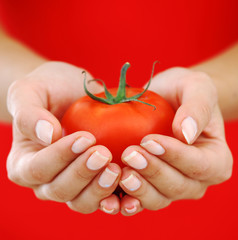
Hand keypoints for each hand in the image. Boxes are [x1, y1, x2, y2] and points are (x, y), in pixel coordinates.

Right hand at [7, 61, 120, 213]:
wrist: (70, 93)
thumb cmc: (48, 91)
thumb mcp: (29, 92)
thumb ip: (29, 113)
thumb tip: (48, 135)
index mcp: (24, 163)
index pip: (38, 168)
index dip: (61, 157)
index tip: (85, 137)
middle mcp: (46, 181)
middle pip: (61, 190)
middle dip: (83, 174)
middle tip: (104, 153)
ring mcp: (72, 185)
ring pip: (82, 201)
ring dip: (100, 189)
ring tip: (117, 169)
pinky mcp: (94, 183)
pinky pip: (104, 199)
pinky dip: (117, 198)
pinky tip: (130, 188)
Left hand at [104, 67, 232, 215]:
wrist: (166, 100)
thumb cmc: (184, 92)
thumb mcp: (197, 88)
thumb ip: (198, 108)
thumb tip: (186, 134)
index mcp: (215, 160)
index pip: (199, 165)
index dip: (175, 156)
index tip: (149, 140)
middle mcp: (196, 180)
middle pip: (177, 186)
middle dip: (152, 172)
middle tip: (129, 154)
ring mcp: (172, 187)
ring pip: (158, 199)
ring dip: (138, 189)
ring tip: (120, 172)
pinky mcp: (150, 187)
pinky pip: (139, 200)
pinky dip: (125, 201)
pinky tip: (110, 196)